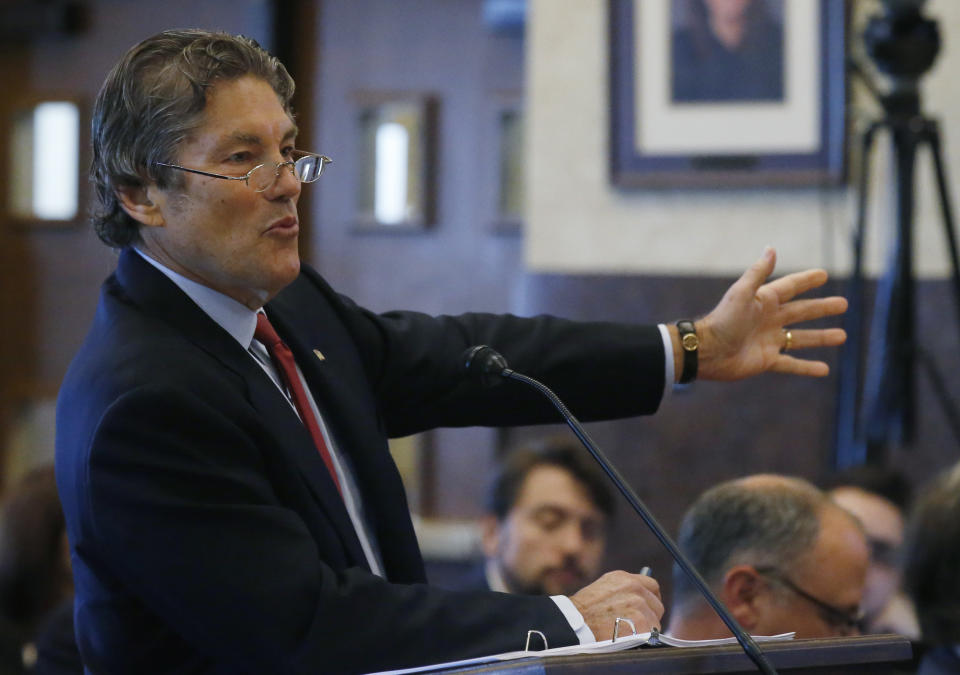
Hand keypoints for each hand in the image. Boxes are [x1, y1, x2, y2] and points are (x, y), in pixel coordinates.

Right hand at [569, 570, 662, 638]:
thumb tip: (641, 599)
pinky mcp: (641, 621)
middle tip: (637, 626)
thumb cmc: (584, 610)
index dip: (651, 599)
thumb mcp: (604, 589)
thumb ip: (623, 591)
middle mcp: (634, 587)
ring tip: (629, 634)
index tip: (648, 608)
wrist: (575, 621)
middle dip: (650, 616)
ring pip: (655, 622)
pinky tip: (630, 640)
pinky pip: (652, 635)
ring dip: (646, 630)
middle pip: (657, 605)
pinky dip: (643, 640)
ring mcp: (639, 604)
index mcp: (625, 578)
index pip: (652, 586)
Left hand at [690, 247, 847, 380]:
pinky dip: (807, 367)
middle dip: (822, 308)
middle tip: (843, 304)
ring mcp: (769, 341)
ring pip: (801, 338)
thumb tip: (771, 247)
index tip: (824, 274)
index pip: (791, 287)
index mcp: (764, 301)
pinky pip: (791, 364)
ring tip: (842, 336)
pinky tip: (824, 370)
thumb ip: (758, 272)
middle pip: (802, 311)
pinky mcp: (766, 360)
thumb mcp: (742, 293)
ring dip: (821, 337)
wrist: (707, 352)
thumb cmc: (723, 320)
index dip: (806, 280)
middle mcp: (769, 319)